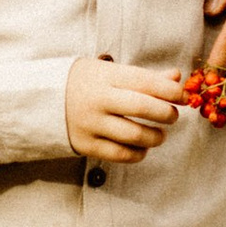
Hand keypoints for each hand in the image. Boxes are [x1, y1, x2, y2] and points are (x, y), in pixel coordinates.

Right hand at [64, 57, 183, 165]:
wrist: (41, 99)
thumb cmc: (86, 82)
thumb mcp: (110, 72)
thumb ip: (144, 77)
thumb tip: (177, 77)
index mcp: (105, 76)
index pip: (144, 81)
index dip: (170, 90)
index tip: (183, 96)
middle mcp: (98, 99)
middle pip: (142, 107)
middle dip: (166, 113)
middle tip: (172, 116)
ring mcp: (90, 123)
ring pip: (134, 135)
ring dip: (156, 137)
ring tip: (159, 134)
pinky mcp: (86, 144)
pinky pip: (121, 154)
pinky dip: (138, 153)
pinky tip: (142, 147)